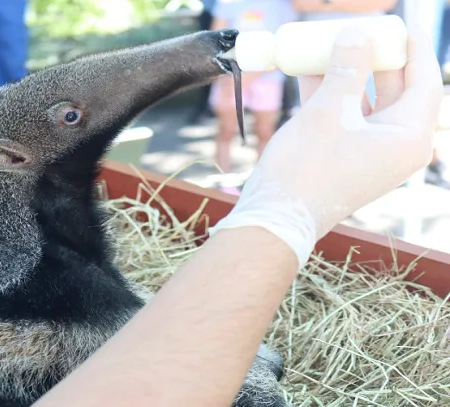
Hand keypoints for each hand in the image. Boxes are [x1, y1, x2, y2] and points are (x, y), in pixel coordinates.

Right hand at [210, 23, 443, 267]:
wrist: (276, 217)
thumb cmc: (306, 169)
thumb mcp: (328, 110)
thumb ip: (347, 67)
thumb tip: (358, 33)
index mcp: (408, 138)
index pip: (425, 80)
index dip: (413, 46)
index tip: (401, 22)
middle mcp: (396, 147)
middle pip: (395, 89)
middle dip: (374, 58)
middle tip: (358, 32)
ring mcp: (371, 154)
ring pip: (365, 102)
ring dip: (346, 74)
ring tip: (326, 46)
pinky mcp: (347, 159)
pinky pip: (346, 118)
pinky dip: (331, 95)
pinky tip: (309, 72)